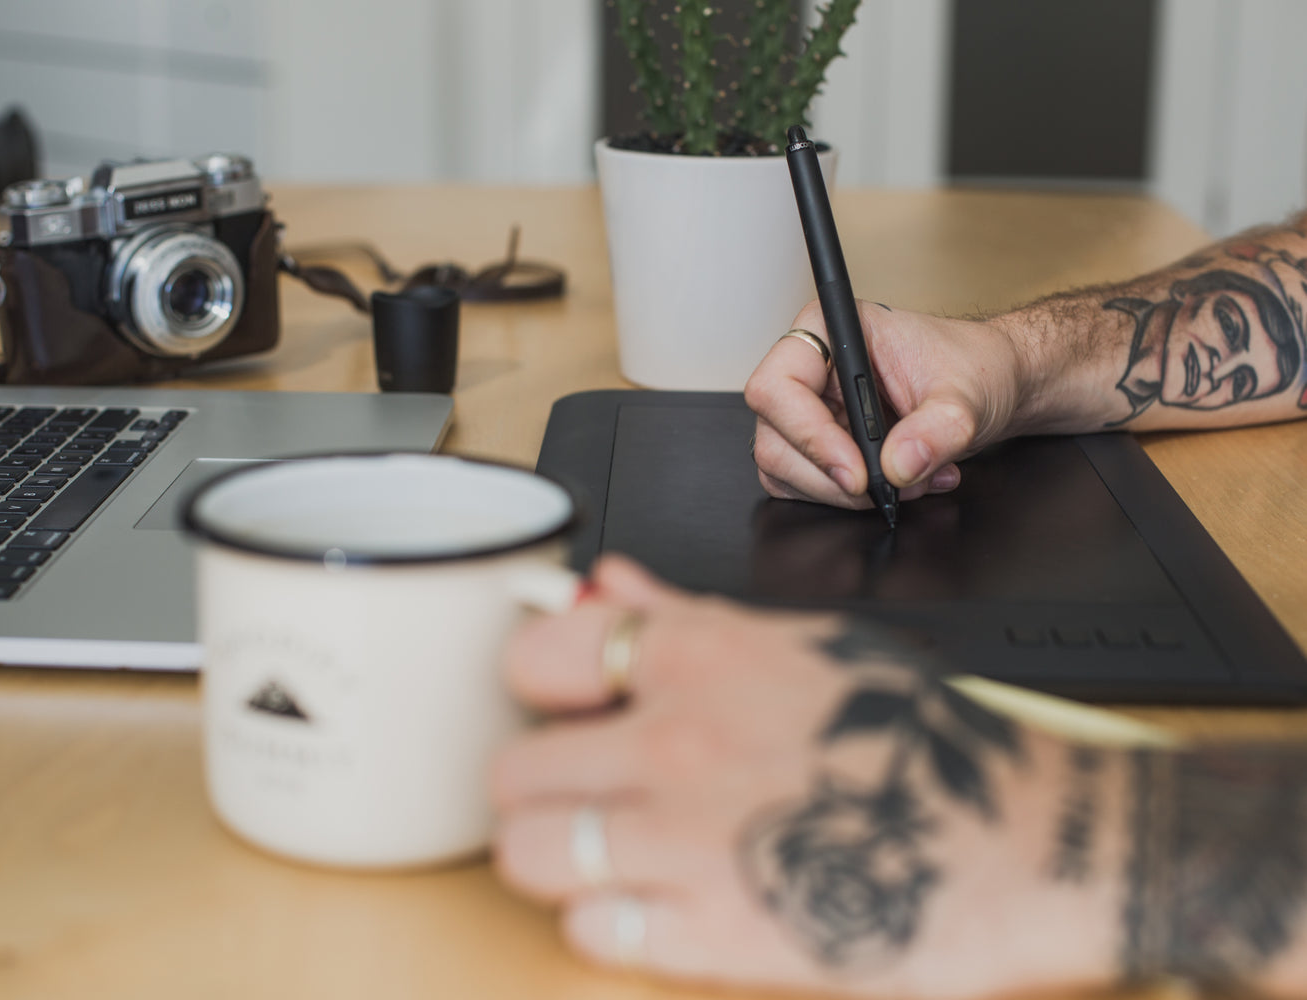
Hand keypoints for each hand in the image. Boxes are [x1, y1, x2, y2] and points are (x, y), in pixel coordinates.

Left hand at [492, 556, 1111, 997]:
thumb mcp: (804, 647)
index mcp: (700, 657)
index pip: (534, 656)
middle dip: (542, 786)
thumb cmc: (923, 742)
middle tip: (585, 793)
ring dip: (562, 858)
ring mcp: (687, 841)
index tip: (565, 707)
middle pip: (513, 770)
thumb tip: (602, 585)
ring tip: (613, 855)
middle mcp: (677, 741)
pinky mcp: (714, 932)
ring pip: (530, 853)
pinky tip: (658, 906)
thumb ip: (685, 617)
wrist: (1029, 839)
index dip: (540, 687)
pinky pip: (589, 932)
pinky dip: (612, 925)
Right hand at [745, 302, 1028, 508]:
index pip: (778, 386)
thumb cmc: (974, 366)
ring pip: (783, 468)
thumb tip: (898, 465)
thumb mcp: (967, 394)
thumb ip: (937, 428)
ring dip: (842, 493)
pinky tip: (897, 483)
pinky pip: (802, 485)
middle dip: (830, 477)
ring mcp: (807, 409)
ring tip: (907, 482)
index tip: (857, 470)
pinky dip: (847, 499)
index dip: (809, 434)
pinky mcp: (816, 445)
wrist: (993, 386)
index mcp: (830, 329)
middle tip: (886, 488)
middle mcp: (809, 368)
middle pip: (775, 437)